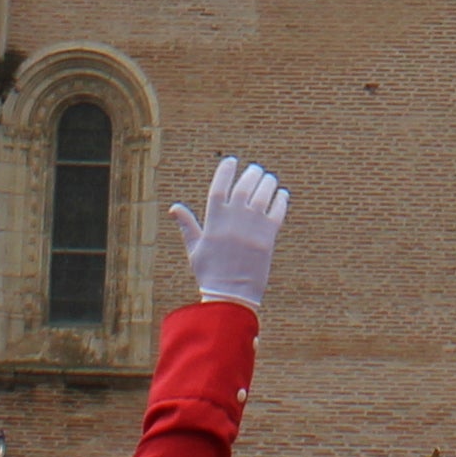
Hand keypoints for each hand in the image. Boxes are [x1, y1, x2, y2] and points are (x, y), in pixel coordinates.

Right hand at [170, 157, 290, 309]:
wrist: (231, 296)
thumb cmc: (210, 272)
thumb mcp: (195, 248)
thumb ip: (187, 225)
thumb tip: (174, 208)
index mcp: (214, 221)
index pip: (219, 186)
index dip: (225, 170)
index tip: (231, 161)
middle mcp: (234, 220)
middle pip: (245, 186)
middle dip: (251, 173)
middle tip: (255, 170)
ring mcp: (252, 228)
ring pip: (264, 194)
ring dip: (268, 183)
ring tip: (269, 179)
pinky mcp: (268, 237)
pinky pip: (278, 211)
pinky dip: (281, 199)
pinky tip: (281, 194)